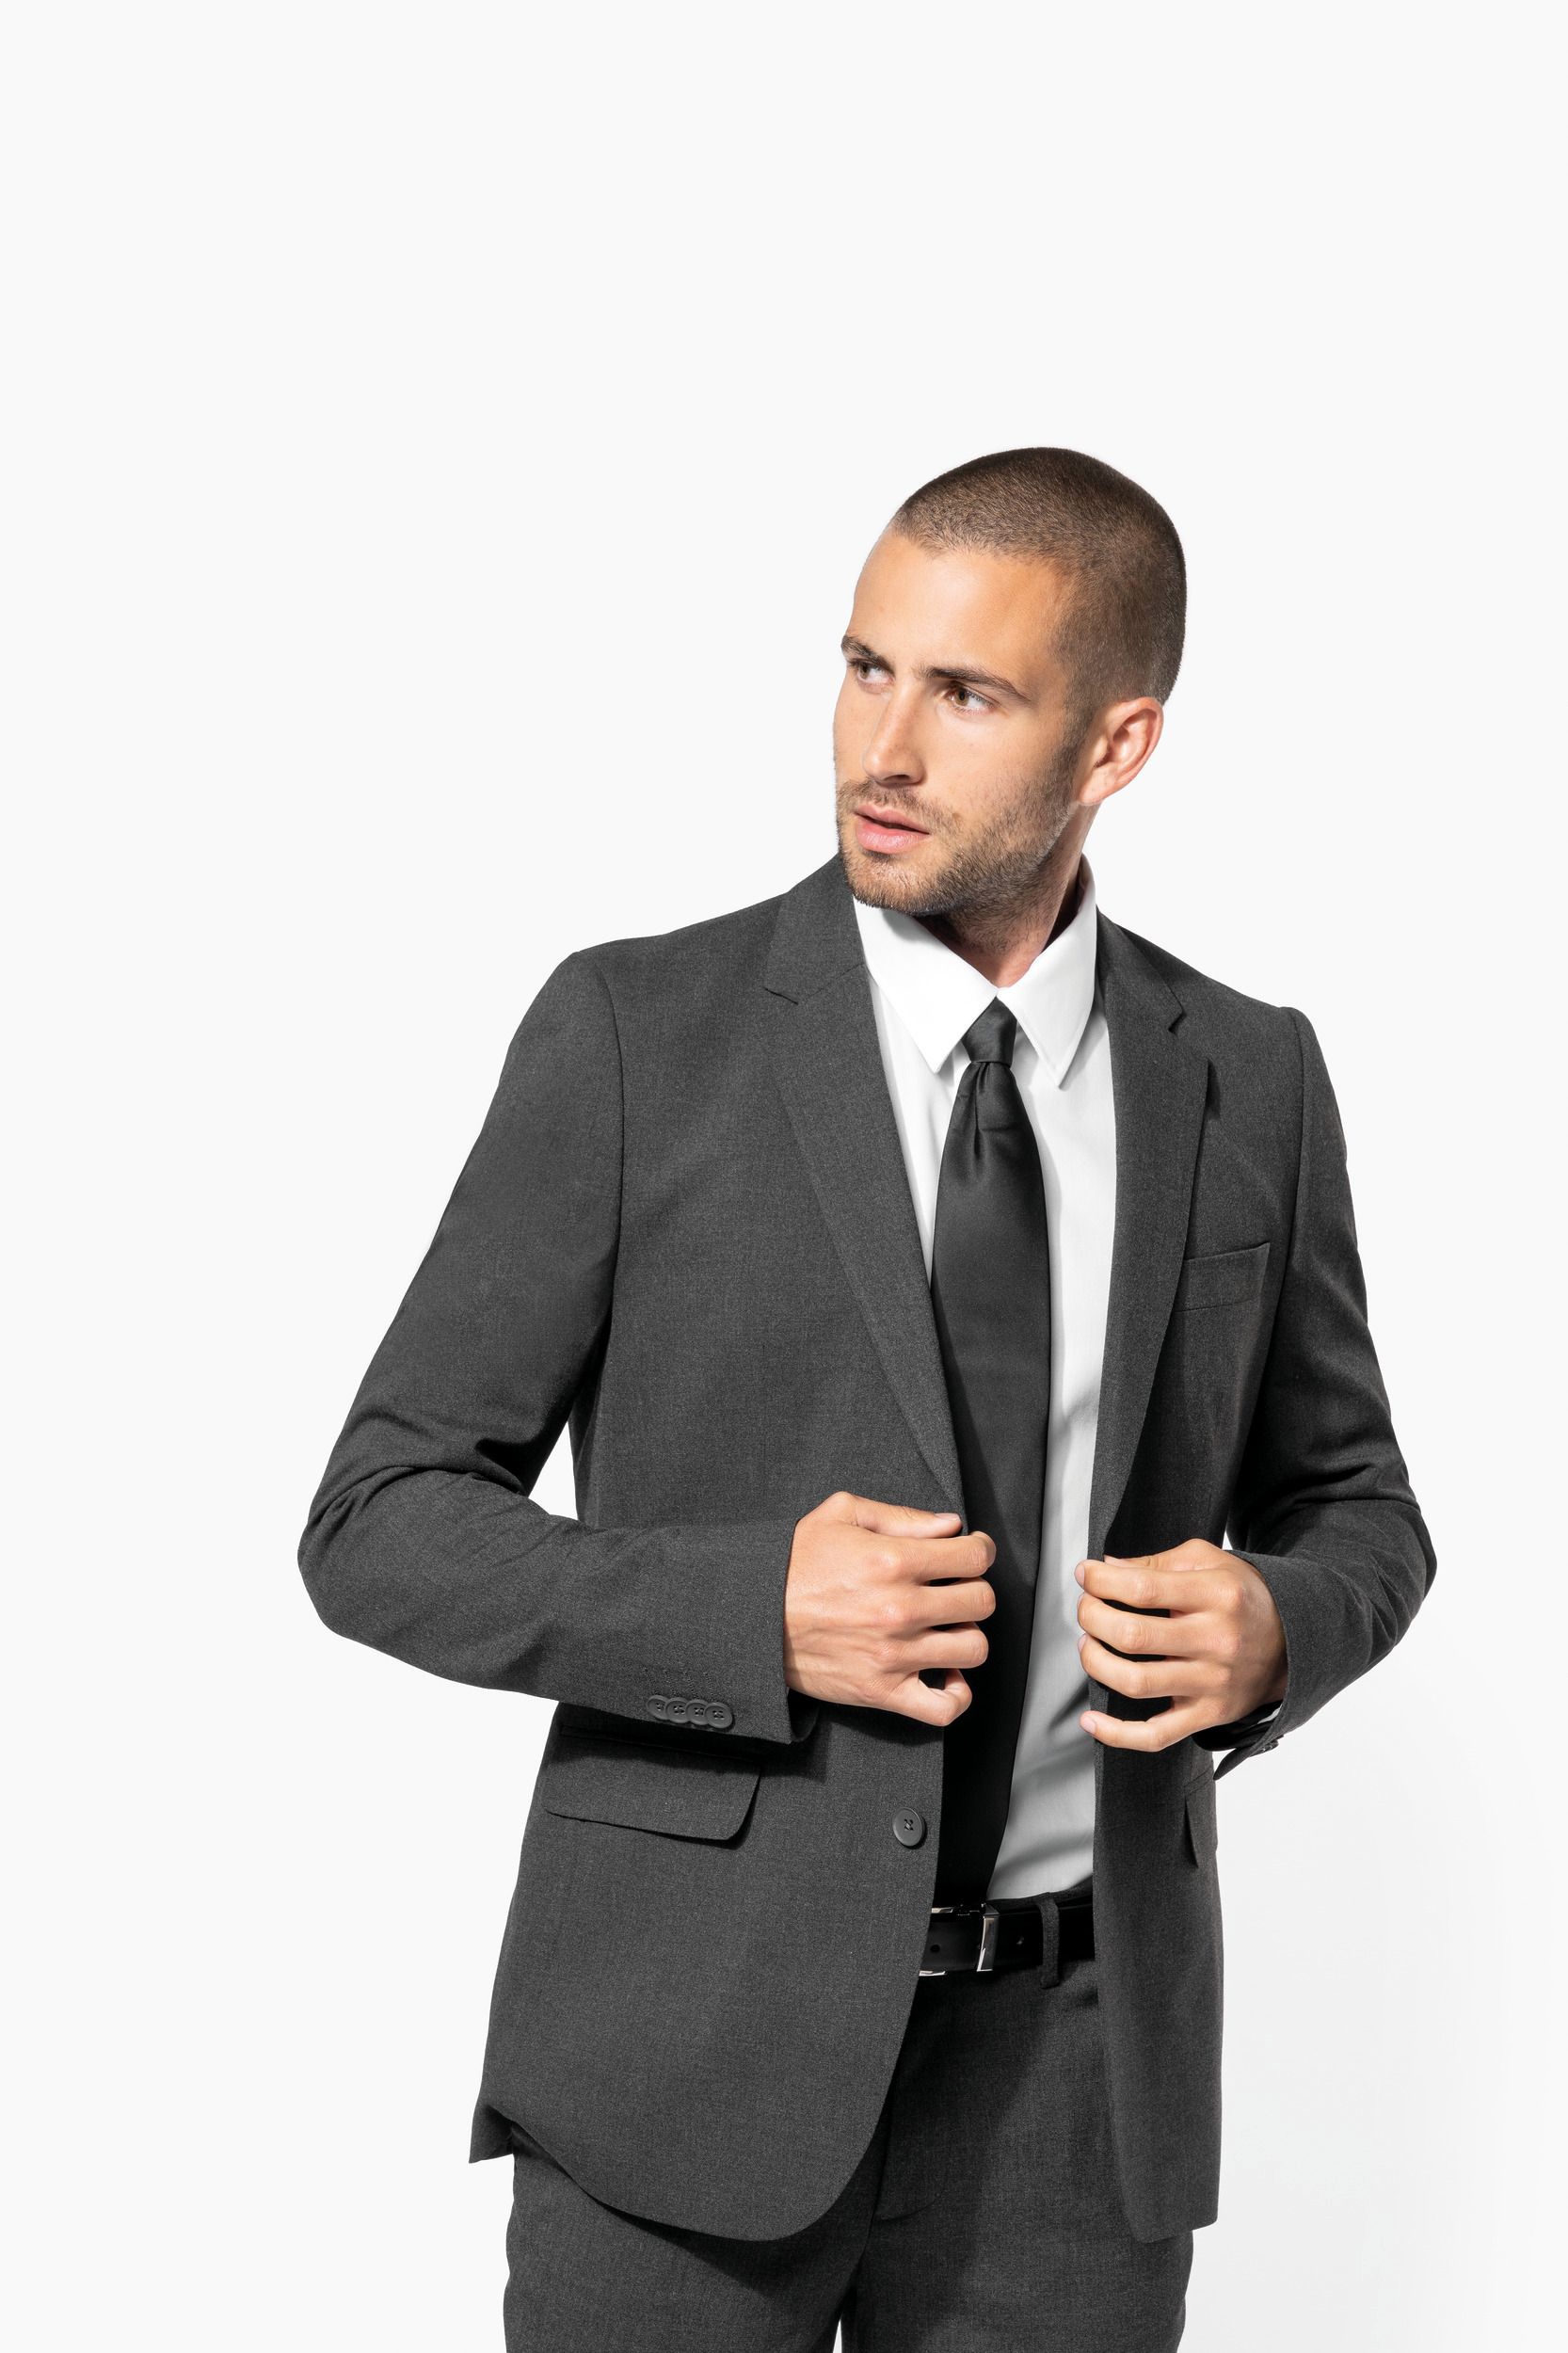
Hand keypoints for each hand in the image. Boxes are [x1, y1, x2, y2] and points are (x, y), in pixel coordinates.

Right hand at [783, 1490, 996, 1726]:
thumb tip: (951, 1526)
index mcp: (894, 1560)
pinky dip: (956, 1694)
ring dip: (965, 1635)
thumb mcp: (840, 1515)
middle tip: (953, 1588)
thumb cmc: (794, 1563)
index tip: (970, 1553)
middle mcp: (900, 1608)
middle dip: (972, 1589)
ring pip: (973, 1649)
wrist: (753, 1616)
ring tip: (946, 1627)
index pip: (975, 1556)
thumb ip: (901, 1516)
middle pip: (981, 1601)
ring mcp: (894, 1654)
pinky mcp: (883, 1691)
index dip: (979, 1550)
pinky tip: (946, 1674)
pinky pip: (944, 1707)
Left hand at [1074, 1539, 1287, 1750]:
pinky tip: (1092, 1720)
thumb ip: (1157, 1563)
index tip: (1086, 1575)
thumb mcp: (1208, 1562)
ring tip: (1088, 1645)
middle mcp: (1216, 1641)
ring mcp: (1213, 1683)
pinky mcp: (1208, 1715)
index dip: (1100, 1581)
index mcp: (1216, 1596)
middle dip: (1092, 1618)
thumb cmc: (1242, 1598)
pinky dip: (1117, 1733)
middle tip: (1086, 1609)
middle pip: (1133, 1636)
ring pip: (1136, 1682)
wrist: (1293, 1641)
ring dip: (1095, 1662)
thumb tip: (1107, 1567)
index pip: (1142, 1588)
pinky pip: (1156, 1735)